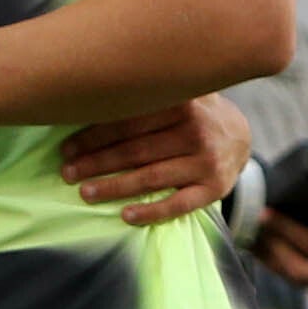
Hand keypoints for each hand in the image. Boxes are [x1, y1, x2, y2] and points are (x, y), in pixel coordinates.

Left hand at [61, 95, 248, 226]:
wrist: (240, 136)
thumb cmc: (192, 114)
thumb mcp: (178, 93)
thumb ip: (148, 92)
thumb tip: (90, 93)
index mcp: (182, 103)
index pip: (129, 122)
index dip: (94, 136)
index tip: (67, 148)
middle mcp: (195, 131)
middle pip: (136, 150)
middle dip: (96, 162)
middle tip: (68, 173)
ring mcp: (205, 162)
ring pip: (151, 177)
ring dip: (114, 187)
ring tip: (85, 193)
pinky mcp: (214, 189)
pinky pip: (178, 204)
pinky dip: (152, 211)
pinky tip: (126, 216)